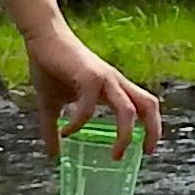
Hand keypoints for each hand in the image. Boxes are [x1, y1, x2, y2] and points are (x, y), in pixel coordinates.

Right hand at [23, 20, 161, 161]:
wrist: (41, 38)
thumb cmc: (50, 66)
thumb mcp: (51, 104)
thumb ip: (52, 129)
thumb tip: (52, 156)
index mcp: (113, 87)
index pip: (145, 105)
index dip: (152, 127)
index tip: (147, 149)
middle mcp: (115, 82)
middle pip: (148, 105)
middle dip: (153, 131)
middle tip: (144, 152)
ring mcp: (104, 78)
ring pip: (128, 109)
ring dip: (125, 135)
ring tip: (114, 155)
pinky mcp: (88, 76)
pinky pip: (89, 106)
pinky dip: (80, 123)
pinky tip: (67, 132)